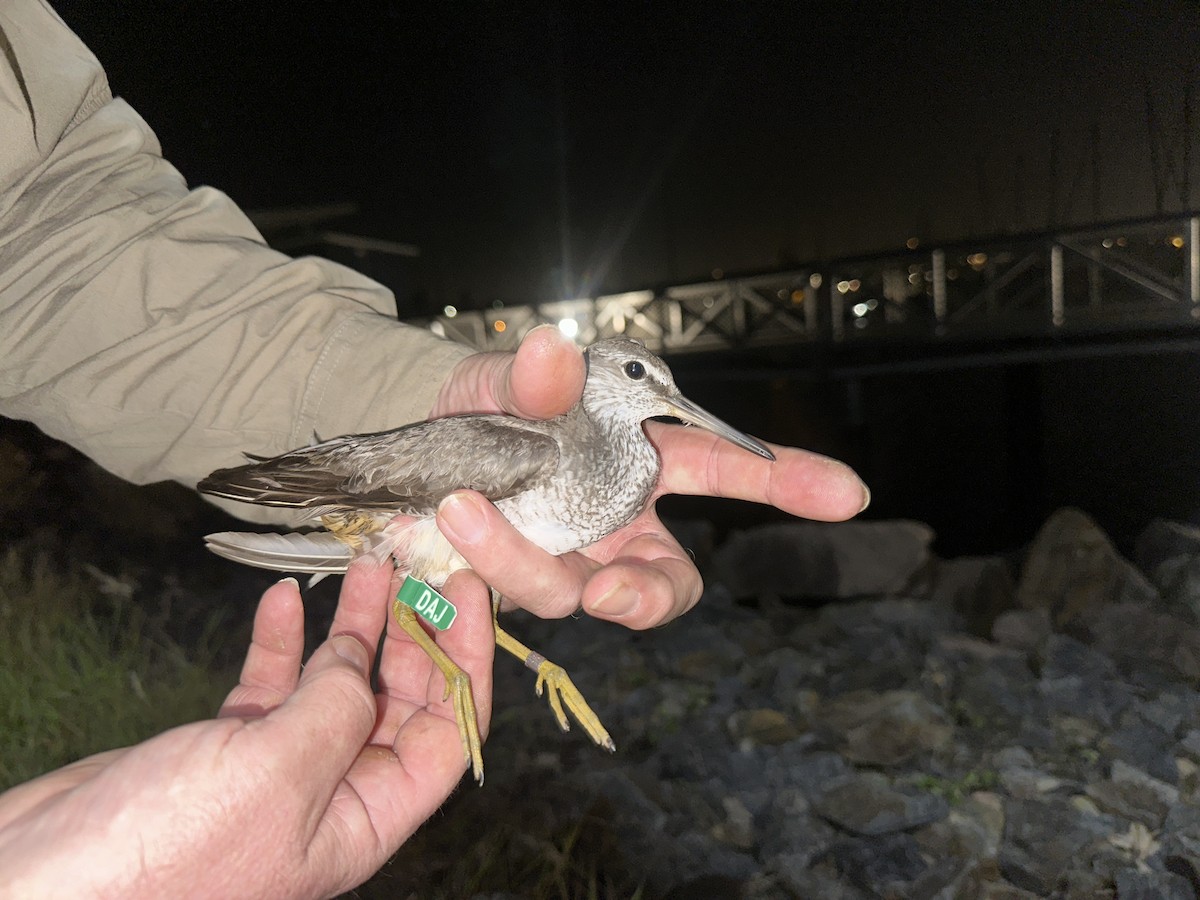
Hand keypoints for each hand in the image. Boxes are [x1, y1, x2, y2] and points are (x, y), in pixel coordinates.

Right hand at [0, 562, 493, 898]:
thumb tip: (363, 659)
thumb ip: (336, 710)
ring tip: (365, 560)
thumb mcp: (277, 775)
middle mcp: (332, 794)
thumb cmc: (168, 853)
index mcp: (364, 819)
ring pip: (335, 683)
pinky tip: (281, 598)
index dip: (466, 660)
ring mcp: (278, 768)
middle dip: (411, 630)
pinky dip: (282, 638)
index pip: (448, 733)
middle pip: (397, 700)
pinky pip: (271, 684)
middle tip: (415, 563)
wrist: (43, 883)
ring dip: (353, 623)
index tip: (467, 591)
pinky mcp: (225, 748)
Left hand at [429, 325, 868, 628]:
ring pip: (576, 592)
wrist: (415, 446)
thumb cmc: (486, 405)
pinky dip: (489, 557)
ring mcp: (568, 559)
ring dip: (525, 559)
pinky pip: (516, 589)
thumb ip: (532, 375)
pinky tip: (456, 516)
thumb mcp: (505, 379)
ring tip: (464, 507)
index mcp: (638, 460)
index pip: (722, 470)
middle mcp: (614, 520)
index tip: (848, 493)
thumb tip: (553, 350)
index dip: (787, 481)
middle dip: (651, 597)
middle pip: (667, 579)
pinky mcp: (516, 583)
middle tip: (609, 593)